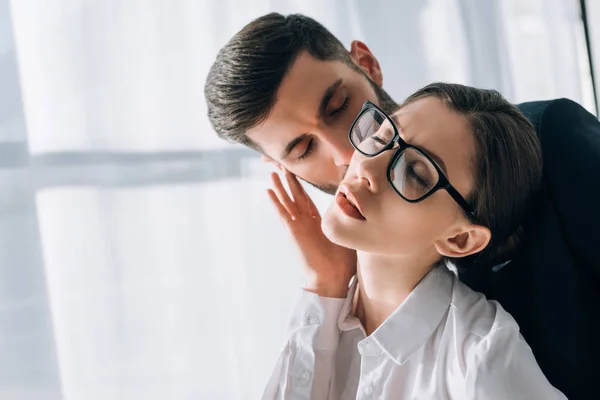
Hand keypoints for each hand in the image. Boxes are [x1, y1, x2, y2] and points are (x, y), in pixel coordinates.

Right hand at [267, 169, 355, 297]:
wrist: (332, 278)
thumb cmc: (342, 263)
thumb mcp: (347, 235)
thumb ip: (348, 222)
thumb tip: (361, 211)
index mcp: (317, 223)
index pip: (307, 199)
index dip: (301, 186)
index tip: (296, 173)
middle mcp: (306, 222)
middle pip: (295, 196)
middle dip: (290, 180)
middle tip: (282, 165)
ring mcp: (298, 226)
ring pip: (287, 201)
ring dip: (280, 187)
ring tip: (273, 172)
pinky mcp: (293, 231)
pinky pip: (283, 213)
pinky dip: (275, 202)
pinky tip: (268, 190)